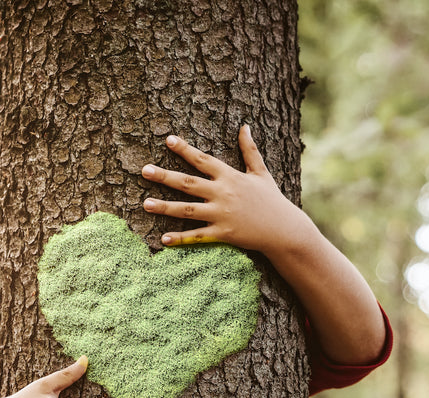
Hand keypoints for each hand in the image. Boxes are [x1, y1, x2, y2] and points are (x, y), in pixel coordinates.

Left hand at [141, 125, 313, 259]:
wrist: (284, 230)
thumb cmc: (272, 200)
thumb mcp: (261, 172)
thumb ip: (250, 150)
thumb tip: (245, 126)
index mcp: (230, 177)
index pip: (203, 160)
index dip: (185, 149)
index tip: (168, 140)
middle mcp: (223, 194)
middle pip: (188, 183)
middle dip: (165, 176)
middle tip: (144, 170)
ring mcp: (222, 215)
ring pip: (187, 210)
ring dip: (165, 207)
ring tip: (145, 204)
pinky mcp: (223, 234)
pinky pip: (198, 236)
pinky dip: (181, 238)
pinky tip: (163, 239)